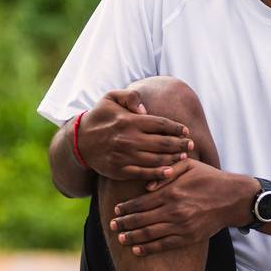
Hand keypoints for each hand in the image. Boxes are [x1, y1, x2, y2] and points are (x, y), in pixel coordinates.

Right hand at [77, 90, 193, 181]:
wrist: (79, 141)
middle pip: (163, 143)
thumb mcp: (111, 98)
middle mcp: (128, 139)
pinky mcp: (120, 171)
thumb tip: (146, 109)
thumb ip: (130, 96)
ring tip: (184, 156)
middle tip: (191, 144)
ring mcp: (124, 156)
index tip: (186, 130)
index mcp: (129, 121)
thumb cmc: (100, 117)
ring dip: (173, 158)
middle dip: (181, 144)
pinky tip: (170, 172)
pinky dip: (159, 174)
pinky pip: (144, 174)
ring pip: (156, 159)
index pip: (160, 124)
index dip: (176, 128)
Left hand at [109, 160, 247, 254]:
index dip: (125, 208)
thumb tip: (146, 186)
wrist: (234, 199)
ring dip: (131, 237)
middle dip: (124, 224)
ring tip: (120, 238)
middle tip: (113, 225)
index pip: (140, 202)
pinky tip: (137, 250)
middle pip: (140, 220)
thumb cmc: (211, 179)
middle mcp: (174, 210)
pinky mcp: (189, 237)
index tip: (116, 210)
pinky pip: (164, 245)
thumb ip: (167, 171)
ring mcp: (181, 226)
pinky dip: (148, 249)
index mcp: (171, 192)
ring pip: (149, 234)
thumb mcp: (189, 166)